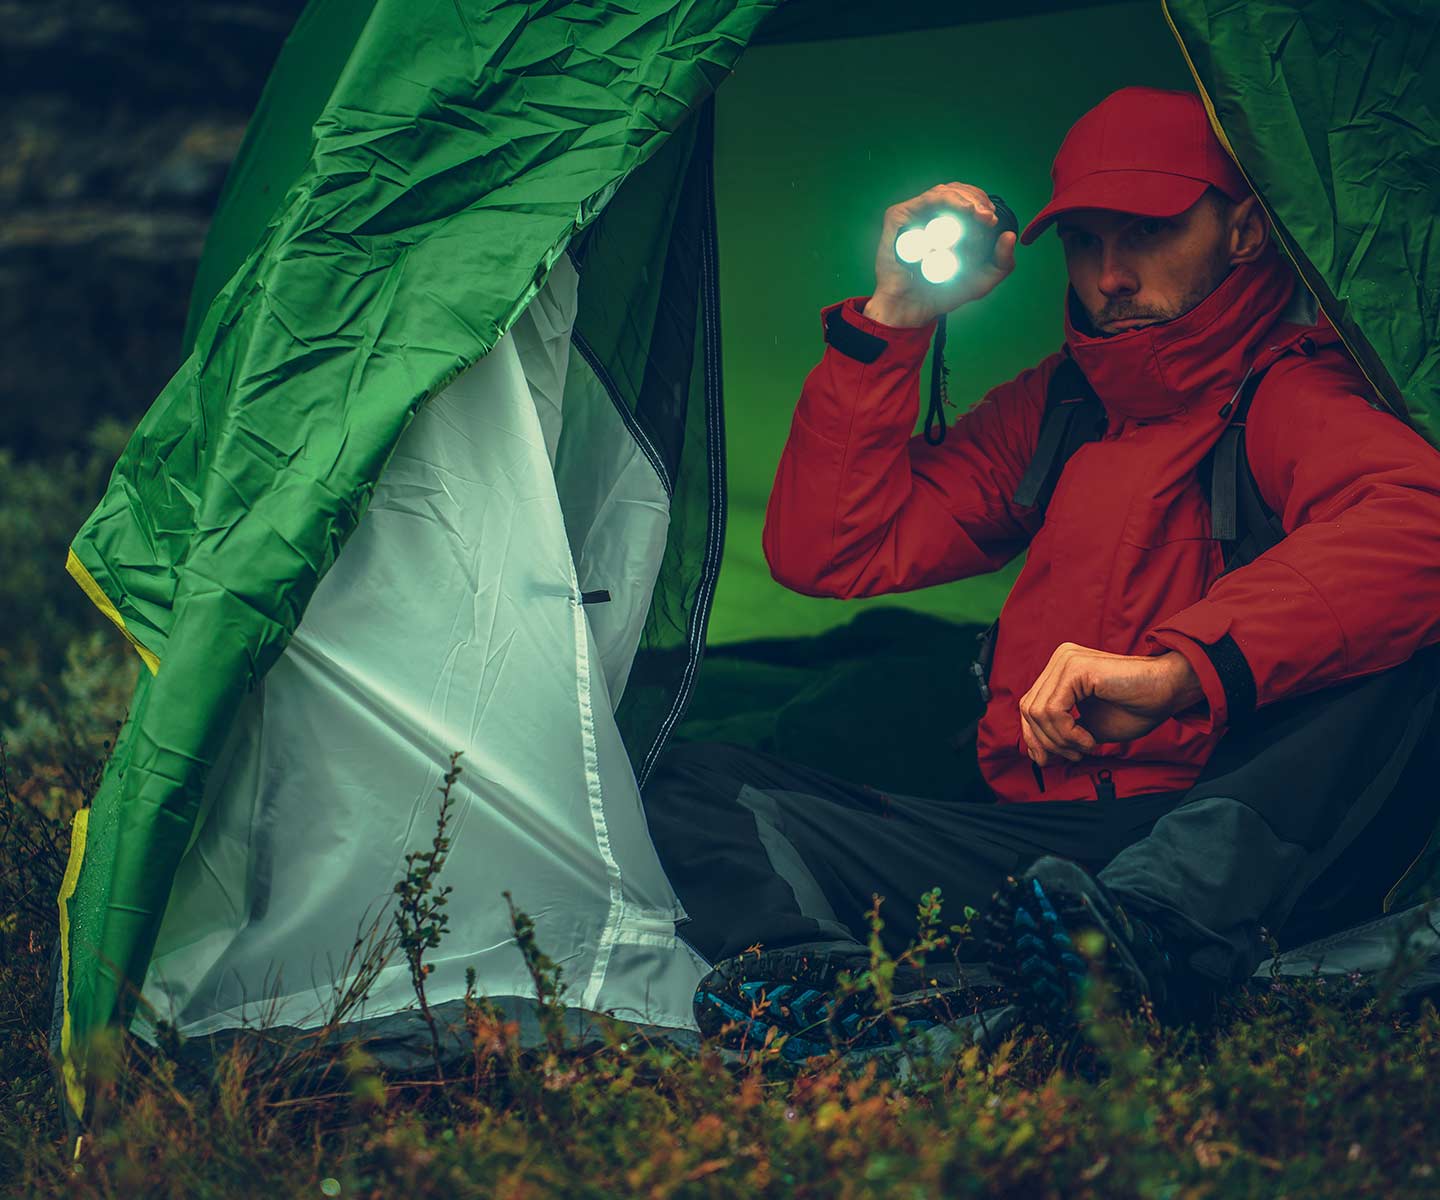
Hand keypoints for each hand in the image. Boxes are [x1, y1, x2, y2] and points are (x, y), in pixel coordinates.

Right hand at [865, 182, 1017, 327]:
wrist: (914, 308)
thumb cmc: (943, 295)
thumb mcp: (981, 282)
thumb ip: (1002, 264)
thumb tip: (1010, 235)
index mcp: (948, 225)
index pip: (969, 201)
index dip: (983, 204)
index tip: (992, 220)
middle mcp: (931, 217)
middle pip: (958, 192)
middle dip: (977, 199)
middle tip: (987, 217)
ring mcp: (915, 215)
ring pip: (944, 191)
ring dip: (966, 198)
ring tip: (977, 213)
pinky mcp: (899, 216)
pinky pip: (926, 200)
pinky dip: (948, 200)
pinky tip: (964, 210)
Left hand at [1018, 643, 1204, 766]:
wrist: (1169, 691)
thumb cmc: (1136, 708)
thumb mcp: (1088, 727)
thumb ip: (1060, 735)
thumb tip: (1035, 755)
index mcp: (1060, 670)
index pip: (1029, 706)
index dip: (1035, 738)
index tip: (1052, 759)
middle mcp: (1060, 660)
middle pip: (1029, 709)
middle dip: (1047, 742)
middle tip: (1075, 755)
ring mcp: (1066, 660)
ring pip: (1038, 712)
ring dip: (1061, 740)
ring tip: (1086, 746)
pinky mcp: (1076, 668)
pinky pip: (1054, 710)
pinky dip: (1068, 734)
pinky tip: (1090, 740)